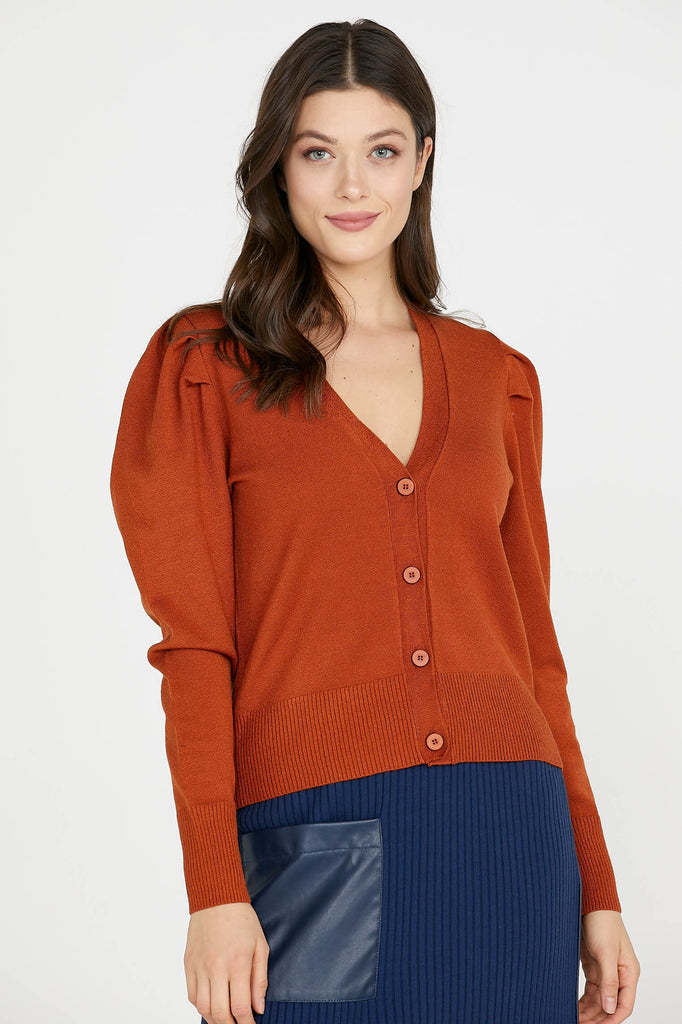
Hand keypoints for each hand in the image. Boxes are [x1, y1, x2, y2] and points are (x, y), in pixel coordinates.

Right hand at [184, 902, 269, 1023]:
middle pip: (220, 1013)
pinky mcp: (188, 964)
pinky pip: (192, 995)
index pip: (241, 1008)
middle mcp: (216, 968)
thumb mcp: (260, 946)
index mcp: (237, 963)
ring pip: (203, 1008)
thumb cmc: (242, 920)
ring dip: (215, 1020)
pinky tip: (211, 1005)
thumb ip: (260, 979)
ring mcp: (200, 967)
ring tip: (225, 1019)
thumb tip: (258, 1007)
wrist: (216, 898)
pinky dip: (201, 1006)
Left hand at [578, 910, 639, 1021]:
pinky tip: (575, 1007)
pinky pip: (591, 991)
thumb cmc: (603, 923)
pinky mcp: (594, 968)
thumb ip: (609, 981)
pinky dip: (584, 1001)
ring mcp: (606, 972)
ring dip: (589, 1011)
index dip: (612, 1019)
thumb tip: (611, 1007)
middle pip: (610, 1005)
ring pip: (599, 1000)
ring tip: (574, 1018)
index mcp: (629, 973)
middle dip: (597, 1018)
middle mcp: (619, 975)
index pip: (624, 1005)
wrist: (591, 904)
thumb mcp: (606, 953)